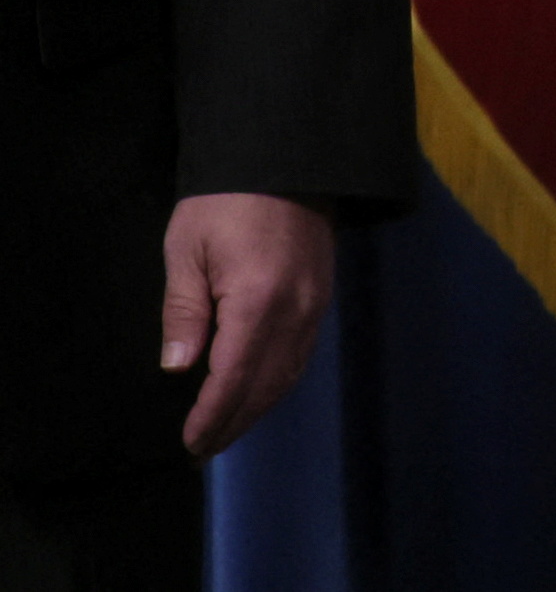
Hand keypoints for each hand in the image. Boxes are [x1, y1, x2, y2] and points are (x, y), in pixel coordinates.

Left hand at [159, 192, 335, 455]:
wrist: (287, 160)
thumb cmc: (223, 202)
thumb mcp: (187, 250)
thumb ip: (184, 312)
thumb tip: (178, 369)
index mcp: (257, 301)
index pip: (233, 378)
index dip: (212, 415)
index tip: (190, 442)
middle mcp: (295, 311)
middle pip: (266, 385)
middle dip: (234, 421)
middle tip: (203, 449)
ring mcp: (315, 305)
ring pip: (289, 373)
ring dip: (258, 408)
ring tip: (227, 429)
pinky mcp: (323, 296)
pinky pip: (302, 354)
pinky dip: (278, 382)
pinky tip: (258, 390)